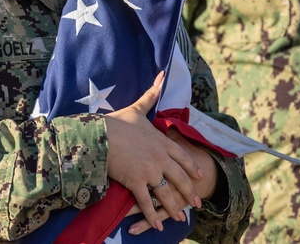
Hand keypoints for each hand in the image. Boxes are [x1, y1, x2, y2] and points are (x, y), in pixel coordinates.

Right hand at [105, 72, 203, 231]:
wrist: (100, 134)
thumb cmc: (117, 122)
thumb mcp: (138, 108)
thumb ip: (152, 94)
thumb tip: (162, 74)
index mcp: (161, 142)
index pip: (182, 157)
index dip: (191, 167)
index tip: (199, 176)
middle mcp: (159, 158)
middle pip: (179, 178)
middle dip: (189, 192)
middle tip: (197, 202)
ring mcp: (149, 171)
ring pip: (167, 193)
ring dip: (174, 207)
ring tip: (181, 217)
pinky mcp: (136, 182)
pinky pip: (147, 202)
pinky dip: (153, 215)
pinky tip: (158, 225)